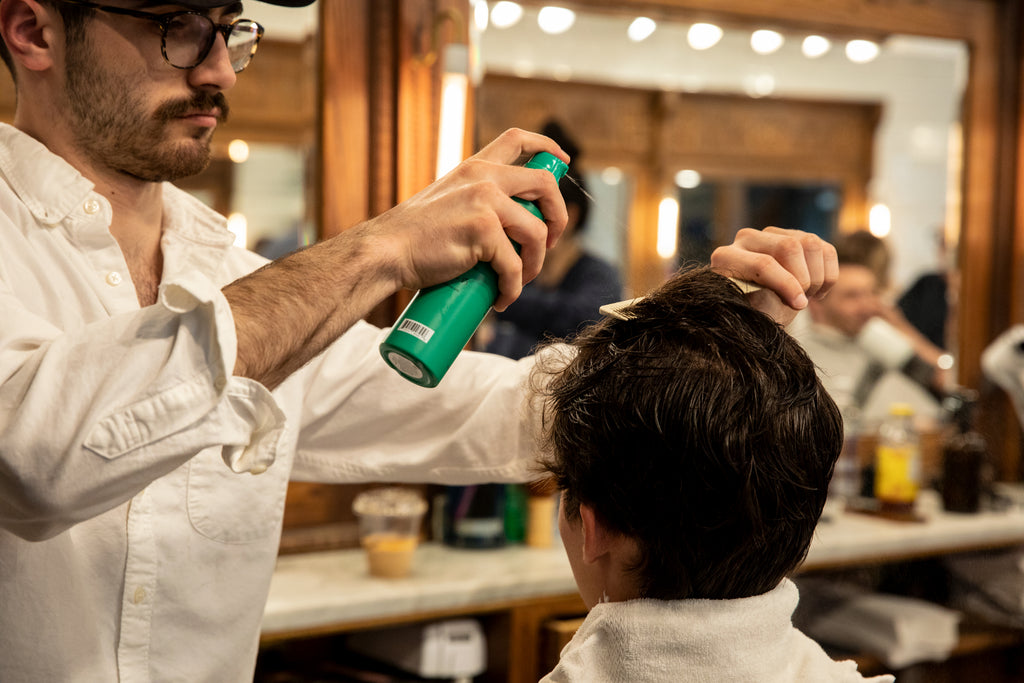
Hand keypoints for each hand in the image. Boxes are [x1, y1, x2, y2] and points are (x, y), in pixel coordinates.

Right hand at [365, 128, 568, 310]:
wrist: (386, 252)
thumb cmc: (413, 237)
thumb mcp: (448, 202)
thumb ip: (474, 201)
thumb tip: (507, 226)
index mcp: (475, 167)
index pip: (518, 139)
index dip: (548, 147)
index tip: (563, 162)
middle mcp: (483, 177)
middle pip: (545, 184)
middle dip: (558, 216)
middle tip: (548, 243)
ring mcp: (484, 201)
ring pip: (535, 232)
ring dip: (534, 264)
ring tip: (518, 281)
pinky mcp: (482, 230)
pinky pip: (513, 264)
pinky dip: (513, 287)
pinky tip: (501, 298)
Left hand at [710, 227, 837, 324]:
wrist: (761, 309)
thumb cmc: (754, 314)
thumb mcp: (756, 314)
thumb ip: (764, 303)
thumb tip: (781, 294)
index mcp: (726, 257)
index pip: (763, 263)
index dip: (786, 285)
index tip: (799, 305)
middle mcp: (747, 238)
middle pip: (789, 247)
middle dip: (803, 279)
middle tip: (801, 302)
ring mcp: (773, 234)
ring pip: (810, 244)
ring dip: (817, 277)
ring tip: (806, 296)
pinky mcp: (796, 235)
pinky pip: (825, 249)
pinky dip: (829, 275)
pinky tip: (816, 291)